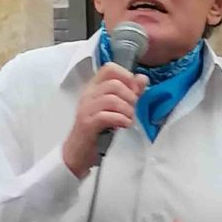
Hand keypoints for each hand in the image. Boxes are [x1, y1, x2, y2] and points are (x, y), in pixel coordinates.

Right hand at [62, 64, 148, 178]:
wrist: (78, 152)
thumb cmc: (99, 129)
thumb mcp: (116, 108)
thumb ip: (130, 92)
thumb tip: (143, 78)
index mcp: (95, 87)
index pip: (109, 68)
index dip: (126, 76)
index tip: (135, 91)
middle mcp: (88, 94)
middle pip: (114, 84)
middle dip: (130, 96)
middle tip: (133, 109)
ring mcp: (86, 108)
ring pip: (111, 99)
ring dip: (127, 110)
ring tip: (129, 118)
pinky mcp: (86, 123)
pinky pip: (106, 116)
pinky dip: (121, 120)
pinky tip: (125, 125)